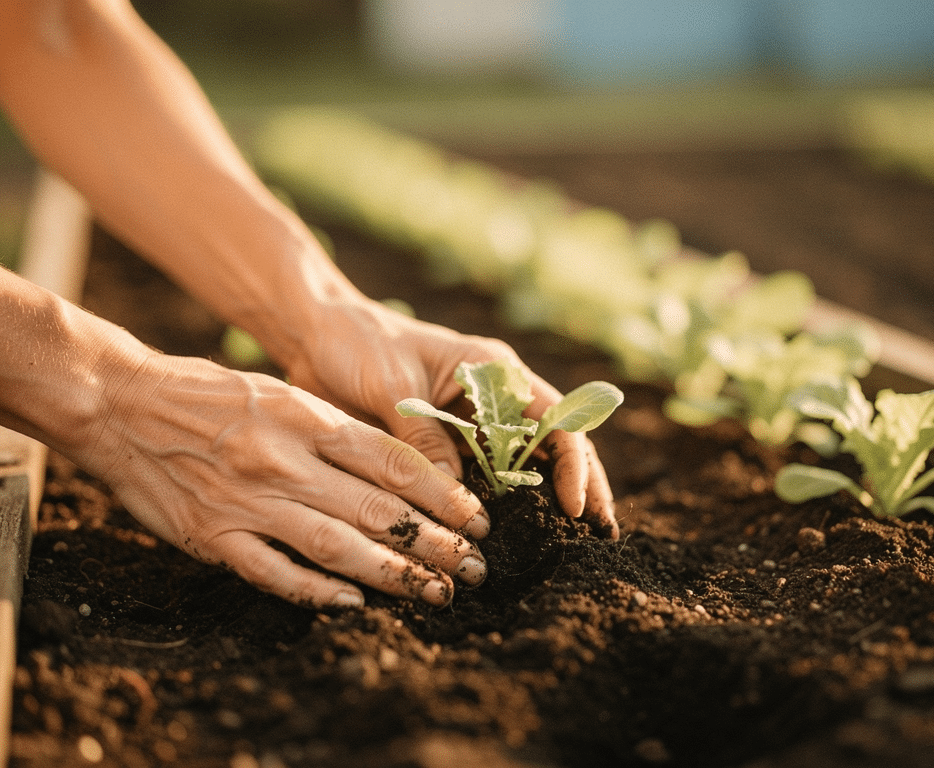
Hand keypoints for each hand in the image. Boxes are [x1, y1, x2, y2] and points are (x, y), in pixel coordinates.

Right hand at [76, 351, 491, 608]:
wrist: (121, 403)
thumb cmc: (209, 392)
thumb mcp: (282, 391)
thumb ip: (336, 429)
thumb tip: (399, 469)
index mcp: (306, 418)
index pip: (392, 462)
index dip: (442, 494)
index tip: (476, 518)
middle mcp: (284, 461)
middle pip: (376, 510)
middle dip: (434, 542)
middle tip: (473, 566)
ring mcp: (247, 501)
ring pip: (335, 546)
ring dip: (391, 574)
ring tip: (433, 591)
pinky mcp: (211, 535)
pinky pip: (273, 572)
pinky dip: (315, 591)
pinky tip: (352, 602)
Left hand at [283, 298, 618, 537]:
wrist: (319, 337)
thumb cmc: (358, 344)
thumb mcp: (392, 387)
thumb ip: (425, 439)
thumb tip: (457, 499)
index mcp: (494, 370)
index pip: (555, 418)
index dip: (574, 463)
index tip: (574, 507)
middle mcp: (495, 397)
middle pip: (555, 445)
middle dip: (583, 486)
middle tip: (601, 536)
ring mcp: (475, 422)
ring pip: (526, 467)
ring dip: (548, 501)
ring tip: (572, 547)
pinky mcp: (449, 444)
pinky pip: (484, 480)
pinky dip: (501, 506)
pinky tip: (511, 538)